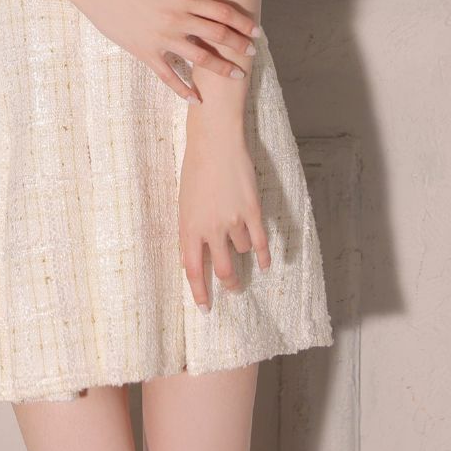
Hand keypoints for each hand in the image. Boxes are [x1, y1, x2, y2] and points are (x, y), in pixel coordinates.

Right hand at [65, 0, 259, 102]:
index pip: (222, 12)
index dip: (242, 22)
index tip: (256, 31)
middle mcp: (176, 21)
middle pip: (216, 36)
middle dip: (237, 45)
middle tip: (251, 53)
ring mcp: (161, 39)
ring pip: (199, 58)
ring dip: (221, 68)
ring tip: (236, 76)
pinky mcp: (145, 53)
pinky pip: (168, 76)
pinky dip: (183, 89)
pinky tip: (196, 99)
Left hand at [179, 131, 270, 309]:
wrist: (214, 142)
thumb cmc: (195, 169)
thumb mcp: (184, 203)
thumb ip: (191, 230)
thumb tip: (194, 257)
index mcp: (188, 227)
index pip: (193, 270)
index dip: (199, 292)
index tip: (205, 308)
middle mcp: (210, 229)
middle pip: (222, 269)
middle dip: (229, 283)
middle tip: (232, 288)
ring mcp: (233, 221)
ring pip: (243, 250)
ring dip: (242, 249)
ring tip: (239, 234)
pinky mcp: (252, 211)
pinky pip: (260, 242)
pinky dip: (264, 256)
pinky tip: (266, 264)